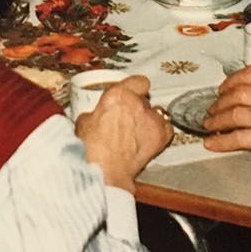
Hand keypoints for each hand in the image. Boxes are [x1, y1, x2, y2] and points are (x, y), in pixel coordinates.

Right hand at [74, 75, 171, 191]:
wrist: (105, 170)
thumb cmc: (92, 149)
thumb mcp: (83, 123)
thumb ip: (94, 114)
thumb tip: (94, 117)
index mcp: (118, 95)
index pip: (137, 81)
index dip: (135, 87)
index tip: (132, 92)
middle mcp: (137, 103)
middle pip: (144, 99)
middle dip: (137, 107)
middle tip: (127, 118)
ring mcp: (151, 119)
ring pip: (157, 112)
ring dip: (149, 119)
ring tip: (139, 131)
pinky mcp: (160, 135)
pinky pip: (167, 127)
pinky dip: (161, 132)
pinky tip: (152, 138)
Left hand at [203, 66, 250, 196]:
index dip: (231, 81)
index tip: (224, 88)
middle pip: (237, 93)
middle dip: (220, 101)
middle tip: (213, 108)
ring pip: (234, 114)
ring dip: (216, 120)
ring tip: (209, 125)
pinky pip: (239, 139)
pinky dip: (222, 141)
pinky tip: (213, 143)